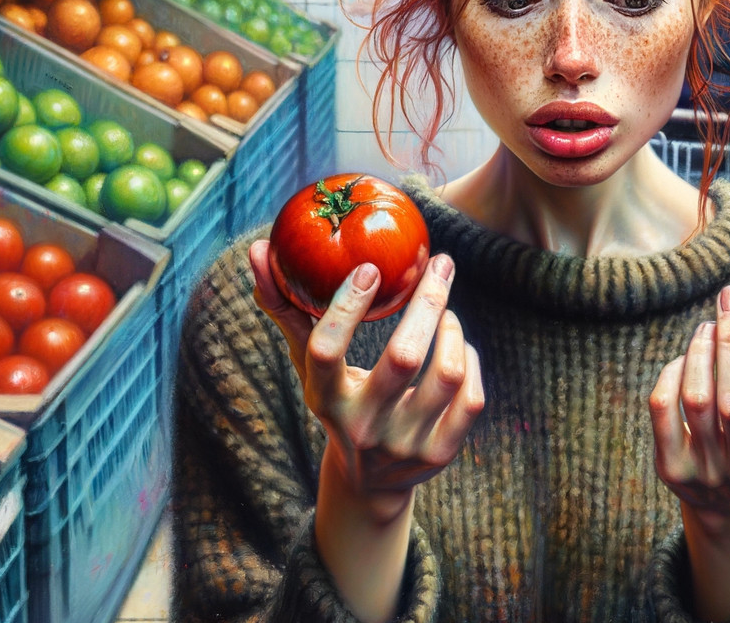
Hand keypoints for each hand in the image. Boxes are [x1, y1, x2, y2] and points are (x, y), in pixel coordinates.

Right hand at [249, 240, 484, 518]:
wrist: (369, 480)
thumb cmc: (339, 399)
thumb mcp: (308, 364)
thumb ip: (285, 309)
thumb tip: (257, 249)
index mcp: (325, 399)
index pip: (326, 350)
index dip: (346, 306)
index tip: (370, 267)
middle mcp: (363, 426)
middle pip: (404, 357)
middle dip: (428, 300)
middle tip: (440, 262)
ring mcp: (405, 444)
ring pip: (448, 375)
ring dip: (452, 329)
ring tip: (447, 310)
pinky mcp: (440, 454)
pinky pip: (471, 399)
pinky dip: (470, 359)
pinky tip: (461, 344)